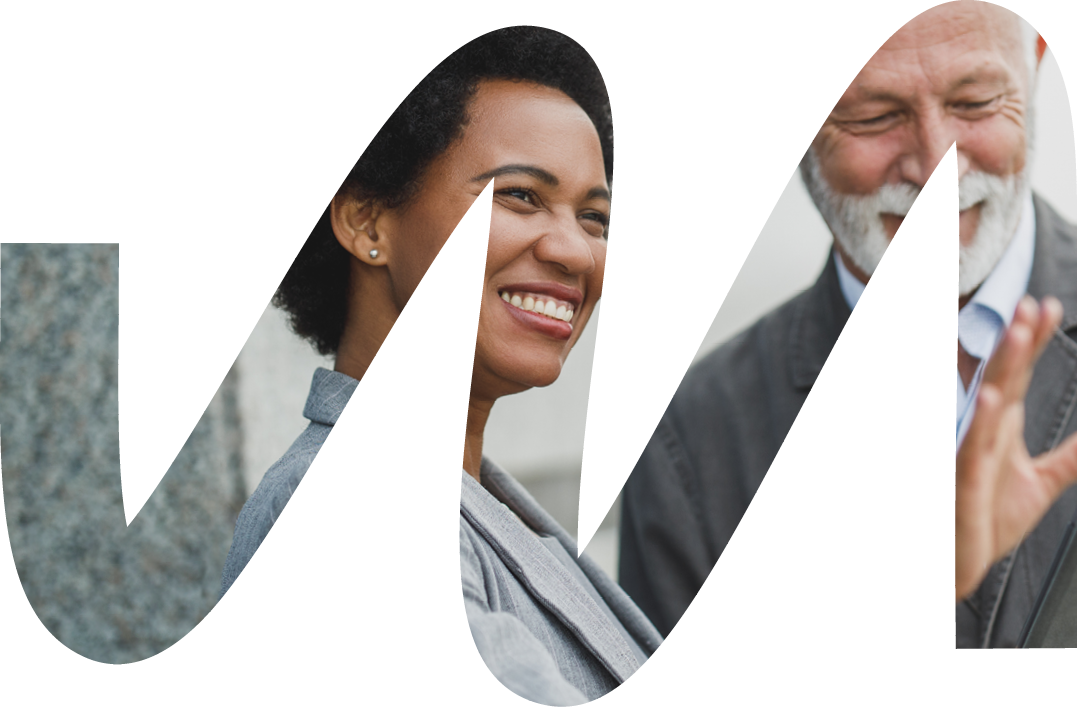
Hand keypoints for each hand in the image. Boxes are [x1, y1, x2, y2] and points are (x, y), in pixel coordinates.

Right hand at [956, 296, 1076, 600]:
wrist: (957, 562)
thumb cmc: (985, 521)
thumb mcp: (1042, 483)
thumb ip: (1072, 457)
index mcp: (1002, 427)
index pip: (1019, 373)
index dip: (1033, 340)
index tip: (1048, 307)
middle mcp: (984, 430)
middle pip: (1006, 375)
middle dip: (1020, 338)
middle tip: (1033, 304)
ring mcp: (972, 450)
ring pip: (991, 400)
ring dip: (1004, 365)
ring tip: (1018, 333)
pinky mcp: (964, 477)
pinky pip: (974, 444)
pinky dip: (984, 419)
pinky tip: (995, 397)